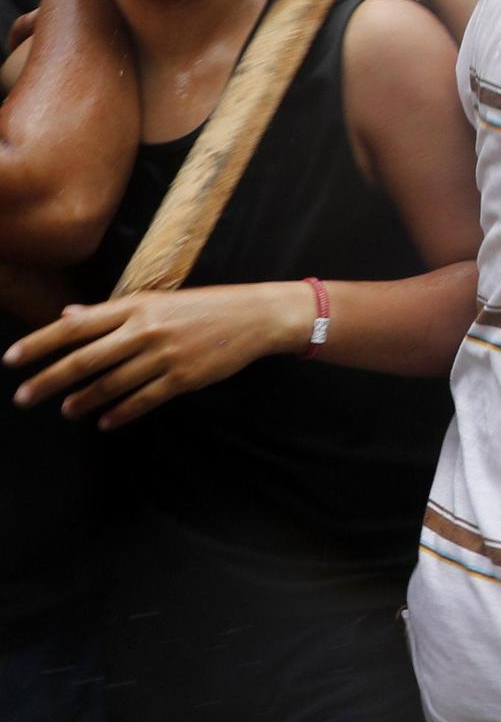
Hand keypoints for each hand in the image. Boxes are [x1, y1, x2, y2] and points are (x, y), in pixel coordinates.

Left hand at [8, 283, 304, 426]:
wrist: (254, 316)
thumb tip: (68, 315)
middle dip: (49, 380)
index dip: (39, 343)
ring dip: (83, 400)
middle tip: (24, 397)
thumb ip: (110, 312)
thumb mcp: (156, 300)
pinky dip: (121, 412)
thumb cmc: (203, 307)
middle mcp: (145, 330)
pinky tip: (104, 421)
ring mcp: (164, 355)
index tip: (12, 360)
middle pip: (84, 359)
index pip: (75, 326)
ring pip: (111, 384)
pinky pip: (143, 400)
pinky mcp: (183, 377)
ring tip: (66, 411)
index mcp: (135, 307)